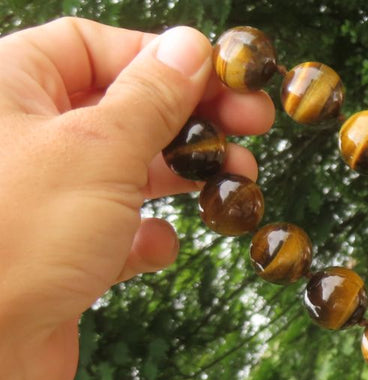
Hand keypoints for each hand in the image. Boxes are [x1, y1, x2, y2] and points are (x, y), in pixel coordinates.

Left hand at [0, 18, 274, 379]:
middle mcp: (20, 138)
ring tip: (236, 184)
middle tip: (252, 129)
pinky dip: (146, 236)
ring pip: (125, 169)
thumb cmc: (17, 241)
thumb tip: (192, 48)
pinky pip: (114, 230)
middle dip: (189, 119)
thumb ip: (153, 96)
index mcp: (9, 87)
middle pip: (120, 106)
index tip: (227, 81)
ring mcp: (39, 199)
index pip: (95, 46)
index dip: (165, 59)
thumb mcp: (100, 148)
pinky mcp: (55, 254)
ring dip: (183, 176)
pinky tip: (161, 248)